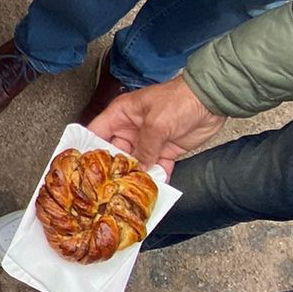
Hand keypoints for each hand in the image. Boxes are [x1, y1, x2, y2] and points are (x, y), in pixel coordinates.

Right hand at [87, 76, 224, 177]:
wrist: (211, 100)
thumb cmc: (180, 99)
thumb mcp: (157, 124)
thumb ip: (144, 149)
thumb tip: (136, 170)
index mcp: (121, 114)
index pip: (96, 133)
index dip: (87, 149)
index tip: (81, 168)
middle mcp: (131, 129)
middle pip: (114, 153)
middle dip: (112, 169)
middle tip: (106, 187)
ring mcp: (148, 140)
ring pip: (134, 163)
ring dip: (133, 176)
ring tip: (127, 191)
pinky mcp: (165, 150)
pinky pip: (155, 167)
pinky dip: (155, 178)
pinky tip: (153, 189)